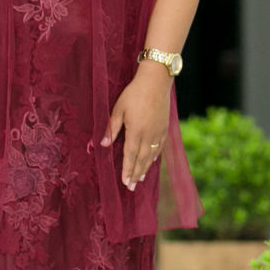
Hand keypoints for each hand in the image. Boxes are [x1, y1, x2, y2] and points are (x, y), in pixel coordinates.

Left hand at [103, 65, 172, 190]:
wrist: (156, 81)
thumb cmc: (134, 93)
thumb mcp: (119, 108)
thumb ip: (112, 127)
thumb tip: (104, 144)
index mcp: (136, 131)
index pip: (130, 155)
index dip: (127, 170)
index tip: (125, 182)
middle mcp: (149, 135)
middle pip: (142, 159)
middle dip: (136, 174)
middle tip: (132, 188)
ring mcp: (159, 132)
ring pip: (152, 155)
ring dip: (145, 168)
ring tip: (141, 179)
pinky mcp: (165, 128)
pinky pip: (160, 147)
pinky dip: (155, 157)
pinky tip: (152, 162)